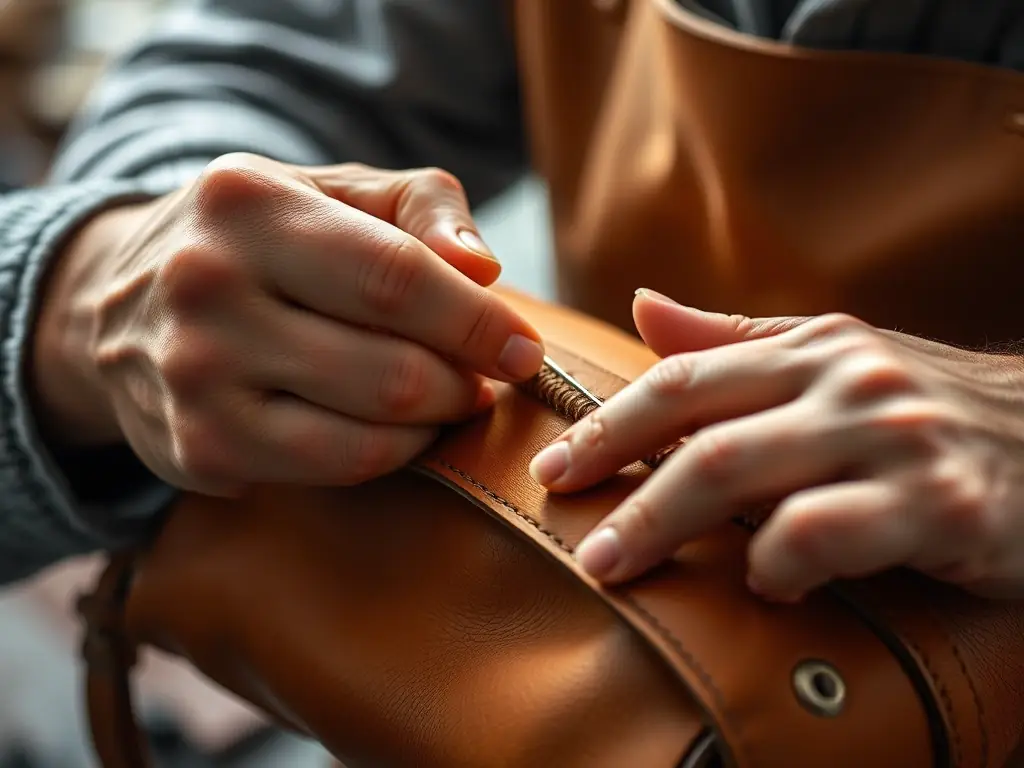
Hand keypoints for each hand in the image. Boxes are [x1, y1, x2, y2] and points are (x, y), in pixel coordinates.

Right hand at [35, 153, 544, 493]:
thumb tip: (483, 267)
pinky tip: (392, 427)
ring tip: (445, 398)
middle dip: (465, 385)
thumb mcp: (334, 189)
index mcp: (247, 203)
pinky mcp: (196, 450)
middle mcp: (206, 290)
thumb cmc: (261, 240)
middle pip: (392, 372)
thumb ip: (423, 206)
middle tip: (484, 377)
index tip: (524, 349)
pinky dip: (388, 454)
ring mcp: (194, 379)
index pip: (397, 278)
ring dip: (434, 426)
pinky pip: (334, 471)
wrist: (124, 302)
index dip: (478, 324)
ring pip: (368, 436)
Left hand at [530, 289, 1023, 599]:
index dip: (608, 423)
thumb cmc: (934, 411)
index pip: (684, 378)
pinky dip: (775, 561)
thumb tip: (643, 309)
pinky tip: (763, 584)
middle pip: (699, 430)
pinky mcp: (942, 502)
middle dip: (619, 484)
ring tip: (620, 565)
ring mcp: (893, 437)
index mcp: (813, 347)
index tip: (553, 464)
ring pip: (741, 473)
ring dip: (665, 523)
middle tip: (576, 540)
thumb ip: (737, 344)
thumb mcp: (837, 362)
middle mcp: (847, 380)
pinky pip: (824, 530)